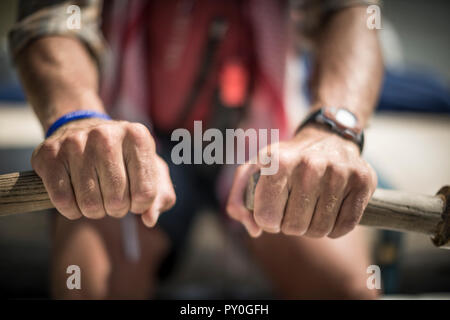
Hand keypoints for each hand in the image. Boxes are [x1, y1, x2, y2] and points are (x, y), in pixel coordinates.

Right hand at [32, 118, 175, 225]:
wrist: (81, 129)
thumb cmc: (123, 157)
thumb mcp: (151, 170)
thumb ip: (160, 196)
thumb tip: (149, 219)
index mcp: (138, 136)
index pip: (146, 193)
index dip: (140, 205)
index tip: (134, 197)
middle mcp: (106, 135)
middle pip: (117, 201)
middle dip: (117, 209)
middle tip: (113, 198)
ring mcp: (75, 143)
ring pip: (89, 204)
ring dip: (94, 211)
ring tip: (96, 196)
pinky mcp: (49, 155)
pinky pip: (63, 201)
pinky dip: (71, 210)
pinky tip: (76, 198)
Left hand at [227, 123, 376, 237]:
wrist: (327, 138)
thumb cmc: (286, 161)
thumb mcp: (254, 170)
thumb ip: (239, 199)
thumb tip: (254, 230)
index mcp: (278, 161)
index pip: (266, 217)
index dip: (267, 220)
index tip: (273, 210)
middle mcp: (309, 165)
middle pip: (294, 228)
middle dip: (290, 224)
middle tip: (294, 208)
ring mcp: (339, 172)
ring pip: (320, 230)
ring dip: (312, 227)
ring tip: (311, 208)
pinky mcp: (363, 181)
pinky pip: (344, 227)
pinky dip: (335, 227)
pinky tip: (330, 210)